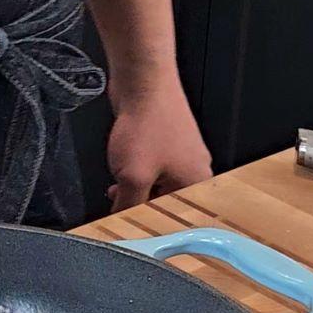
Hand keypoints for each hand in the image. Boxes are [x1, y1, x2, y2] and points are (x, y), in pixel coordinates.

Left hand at [106, 78, 211, 210]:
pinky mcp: (165, 140)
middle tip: (118, 208)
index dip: (149, 223)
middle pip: (165, 200)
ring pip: (155, 183)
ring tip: (116, 187)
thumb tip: (121, 220)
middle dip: (139, 203)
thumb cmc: (147, 124)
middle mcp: (194, 167)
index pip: (174, 215)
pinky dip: (135, 171)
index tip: (131, 230)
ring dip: (134, 186)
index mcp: (196, 181)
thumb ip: (128, 204)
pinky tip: (119, 171)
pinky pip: (151, 166)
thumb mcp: (134, 177)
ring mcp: (181, 152)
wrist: (142, 82)